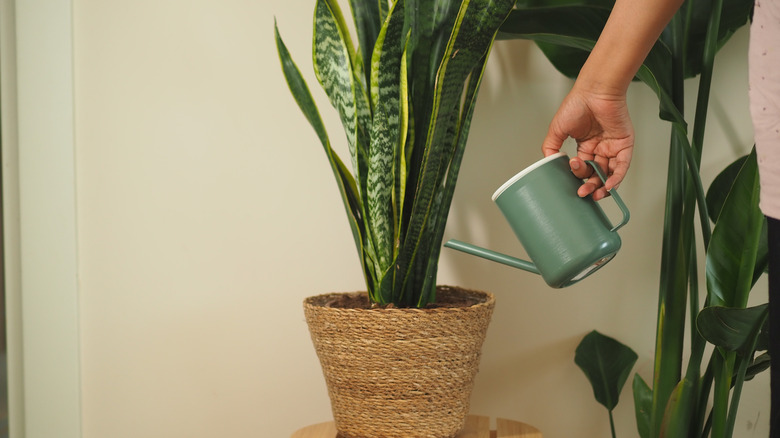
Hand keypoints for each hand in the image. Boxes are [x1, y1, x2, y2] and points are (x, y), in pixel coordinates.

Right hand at [541, 84, 633, 200]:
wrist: (594, 91)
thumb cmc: (577, 104)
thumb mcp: (556, 129)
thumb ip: (551, 147)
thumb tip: (548, 164)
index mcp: (585, 145)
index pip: (582, 167)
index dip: (577, 174)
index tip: (571, 174)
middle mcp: (599, 147)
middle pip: (596, 173)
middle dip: (589, 185)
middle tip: (583, 192)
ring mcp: (613, 146)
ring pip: (610, 173)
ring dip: (604, 186)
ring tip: (596, 194)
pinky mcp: (625, 144)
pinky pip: (622, 165)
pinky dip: (617, 177)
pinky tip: (608, 186)